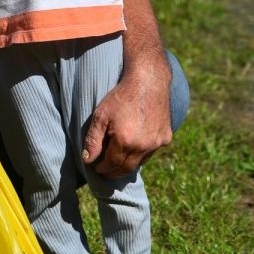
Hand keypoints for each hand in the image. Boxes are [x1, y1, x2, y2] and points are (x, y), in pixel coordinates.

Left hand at [81, 50, 171, 177]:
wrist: (149, 81)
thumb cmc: (121, 96)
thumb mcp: (101, 115)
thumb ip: (93, 140)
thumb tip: (87, 160)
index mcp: (125, 141)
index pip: (111, 165)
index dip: (101, 169)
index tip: (94, 168)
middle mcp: (143, 146)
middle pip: (126, 168)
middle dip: (113, 172)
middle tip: (104, 171)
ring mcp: (156, 143)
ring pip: (139, 163)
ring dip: (127, 165)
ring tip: (117, 162)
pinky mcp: (166, 138)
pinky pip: (151, 153)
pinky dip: (141, 155)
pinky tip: (133, 149)